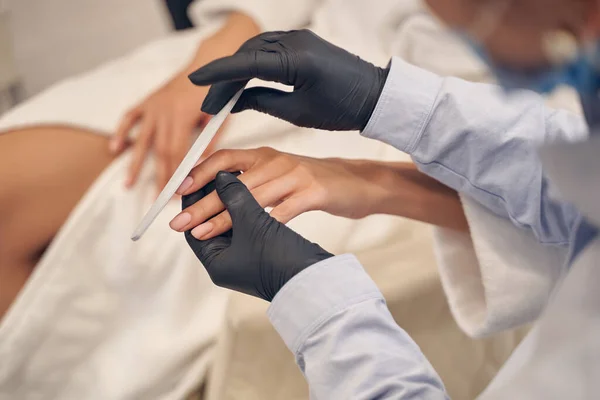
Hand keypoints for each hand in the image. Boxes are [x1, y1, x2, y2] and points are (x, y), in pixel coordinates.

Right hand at [111, 73, 211, 191]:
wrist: (208, 63)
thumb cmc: (217, 91)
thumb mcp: (219, 115)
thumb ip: (211, 139)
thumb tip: (201, 165)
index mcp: (183, 115)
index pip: (177, 151)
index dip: (175, 173)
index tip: (175, 192)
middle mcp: (164, 111)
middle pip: (159, 151)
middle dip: (158, 177)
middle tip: (157, 199)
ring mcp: (153, 106)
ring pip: (142, 139)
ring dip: (134, 163)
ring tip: (128, 185)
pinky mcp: (147, 101)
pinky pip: (130, 117)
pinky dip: (121, 133)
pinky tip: (114, 149)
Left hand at [169, 147, 396, 239]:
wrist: (360, 183)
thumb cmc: (314, 184)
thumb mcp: (279, 176)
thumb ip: (250, 182)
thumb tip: (215, 195)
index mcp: (264, 156)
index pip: (223, 160)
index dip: (198, 174)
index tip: (177, 192)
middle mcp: (276, 161)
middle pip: (232, 182)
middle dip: (202, 203)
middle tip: (179, 222)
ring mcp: (296, 175)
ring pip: (252, 197)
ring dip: (225, 217)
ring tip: (203, 232)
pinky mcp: (314, 192)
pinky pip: (284, 210)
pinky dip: (265, 224)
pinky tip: (249, 239)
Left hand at [184, 171, 332, 300]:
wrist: (319, 279)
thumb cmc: (283, 260)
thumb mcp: (254, 224)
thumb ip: (235, 198)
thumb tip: (221, 177)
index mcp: (218, 263)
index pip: (194, 229)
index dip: (194, 203)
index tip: (194, 181)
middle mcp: (230, 263)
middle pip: (212, 226)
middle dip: (213, 200)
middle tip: (213, 177)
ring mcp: (249, 261)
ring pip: (234, 225)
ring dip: (234, 203)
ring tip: (234, 180)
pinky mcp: (268, 254)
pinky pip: (254, 229)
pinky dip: (253, 211)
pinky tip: (256, 193)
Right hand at [189, 29, 389, 130]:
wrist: (373, 96)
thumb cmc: (341, 108)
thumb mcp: (297, 112)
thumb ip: (262, 102)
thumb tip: (235, 102)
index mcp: (296, 60)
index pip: (246, 64)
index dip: (218, 73)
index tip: (196, 82)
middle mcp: (295, 42)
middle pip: (246, 55)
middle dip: (225, 79)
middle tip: (210, 105)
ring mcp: (298, 38)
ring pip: (254, 49)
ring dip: (237, 71)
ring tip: (223, 98)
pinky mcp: (301, 42)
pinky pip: (268, 48)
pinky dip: (252, 64)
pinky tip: (243, 82)